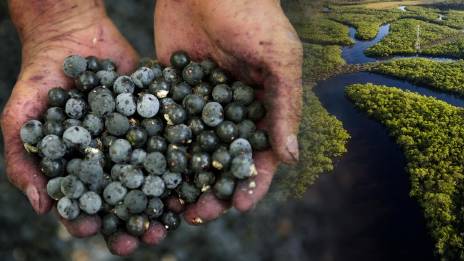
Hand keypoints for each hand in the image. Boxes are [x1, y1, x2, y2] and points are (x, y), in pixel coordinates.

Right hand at [1, 0, 159, 254]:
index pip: (84, 205)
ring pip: (154, 178)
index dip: (88, 221)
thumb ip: (23, 161)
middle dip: (137, 221)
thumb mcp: (19, 118)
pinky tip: (194, 175)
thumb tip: (41, 208)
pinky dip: (183, 159)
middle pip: (125, 199)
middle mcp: (111, 160)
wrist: (72, 36)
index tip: (95, 232)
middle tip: (151, 238)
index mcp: (80, 169)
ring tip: (178, 215)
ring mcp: (137, 142)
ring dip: (166, 199)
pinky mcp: (157, 120)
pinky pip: (172, 143)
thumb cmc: (39, 80)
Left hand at [154, 0, 302, 222]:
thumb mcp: (279, 59)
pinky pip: (166, 127)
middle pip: (224, 160)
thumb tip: (291, 158)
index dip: (254, 182)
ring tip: (171, 202)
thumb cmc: (253, 17)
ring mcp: (200, 106)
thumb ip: (286, 106)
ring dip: (185, 178)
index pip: (262, 155)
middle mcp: (232, 113)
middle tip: (199, 213)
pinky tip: (148, 169)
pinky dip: (159, 150)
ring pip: (194, 151)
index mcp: (263, 109)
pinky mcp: (172, 93)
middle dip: (215, 189)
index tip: (242, 205)